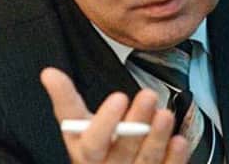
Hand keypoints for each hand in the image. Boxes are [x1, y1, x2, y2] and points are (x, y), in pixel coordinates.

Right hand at [40, 67, 188, 162]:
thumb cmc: (97, 147)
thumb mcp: (78, 127)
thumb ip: (67, 102)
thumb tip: (49, 73)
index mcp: (85, 154)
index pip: (91, 143)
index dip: (105, 122)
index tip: (119, 97)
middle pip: (121, 151)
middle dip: (136, 123)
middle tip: (148, 95)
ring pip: (145, 161)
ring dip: (157, 137)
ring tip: (165, 114)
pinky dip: (174, 157)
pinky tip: (179, 141)